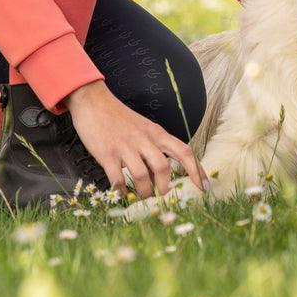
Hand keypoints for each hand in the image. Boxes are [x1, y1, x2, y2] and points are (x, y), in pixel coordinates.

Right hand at [65, 80, 204, 199]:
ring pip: (143, 176)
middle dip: (164, 187)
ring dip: (144, 192)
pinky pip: (118, 179)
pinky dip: (121, 191)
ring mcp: (126, 146)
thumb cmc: (119, 117)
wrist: (93, 101)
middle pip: (163, 167)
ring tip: (141, 196)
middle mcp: (144, 139)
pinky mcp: (108, 154)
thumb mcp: (143, 128)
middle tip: (160, 196)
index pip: (184, 151)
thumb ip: (154, 147)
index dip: (196, 170)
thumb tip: (163, 175)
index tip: (203, 187)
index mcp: (156, 132)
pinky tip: (121, 193)